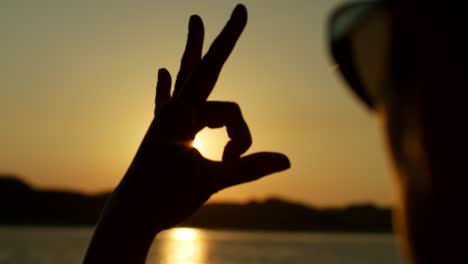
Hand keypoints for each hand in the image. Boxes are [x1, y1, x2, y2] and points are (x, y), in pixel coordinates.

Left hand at [85, 5, 288, 261]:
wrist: (128, 217)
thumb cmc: (162, 199)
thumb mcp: (209, 182)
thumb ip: (249, 168)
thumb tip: (288, 160)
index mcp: (180, 115)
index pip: (212, 69)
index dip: (228, 38)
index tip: (241, 9)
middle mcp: (174, 112)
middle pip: (202, 69)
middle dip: (218, 41)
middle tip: (236, 11)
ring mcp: (168, 122)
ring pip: (212, 110)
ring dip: (230, 130)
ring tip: (229, 157)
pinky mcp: (165, 134)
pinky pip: (171, 104)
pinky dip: (167, 88)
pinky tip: (160, 71)